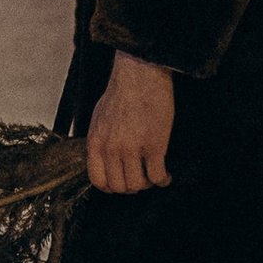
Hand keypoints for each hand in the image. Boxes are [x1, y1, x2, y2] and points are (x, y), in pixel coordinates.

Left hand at [85, 50, 173, 194]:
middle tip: (141, 178)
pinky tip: (166, 175)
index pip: (97, 180)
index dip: (111, 187)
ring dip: (147, 184)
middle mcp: (111, 149)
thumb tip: (104, 156)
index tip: (121, 183)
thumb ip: (100, 140)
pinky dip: (163, 180)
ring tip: (153, 175)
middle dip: (131, 186)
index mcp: (95, 142)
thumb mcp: (99, 117)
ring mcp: (132, 149)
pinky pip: (157, 176)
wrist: (140, 75)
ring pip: (138, 185)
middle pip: (119, 187)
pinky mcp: (154, 146)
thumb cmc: (122, 92)